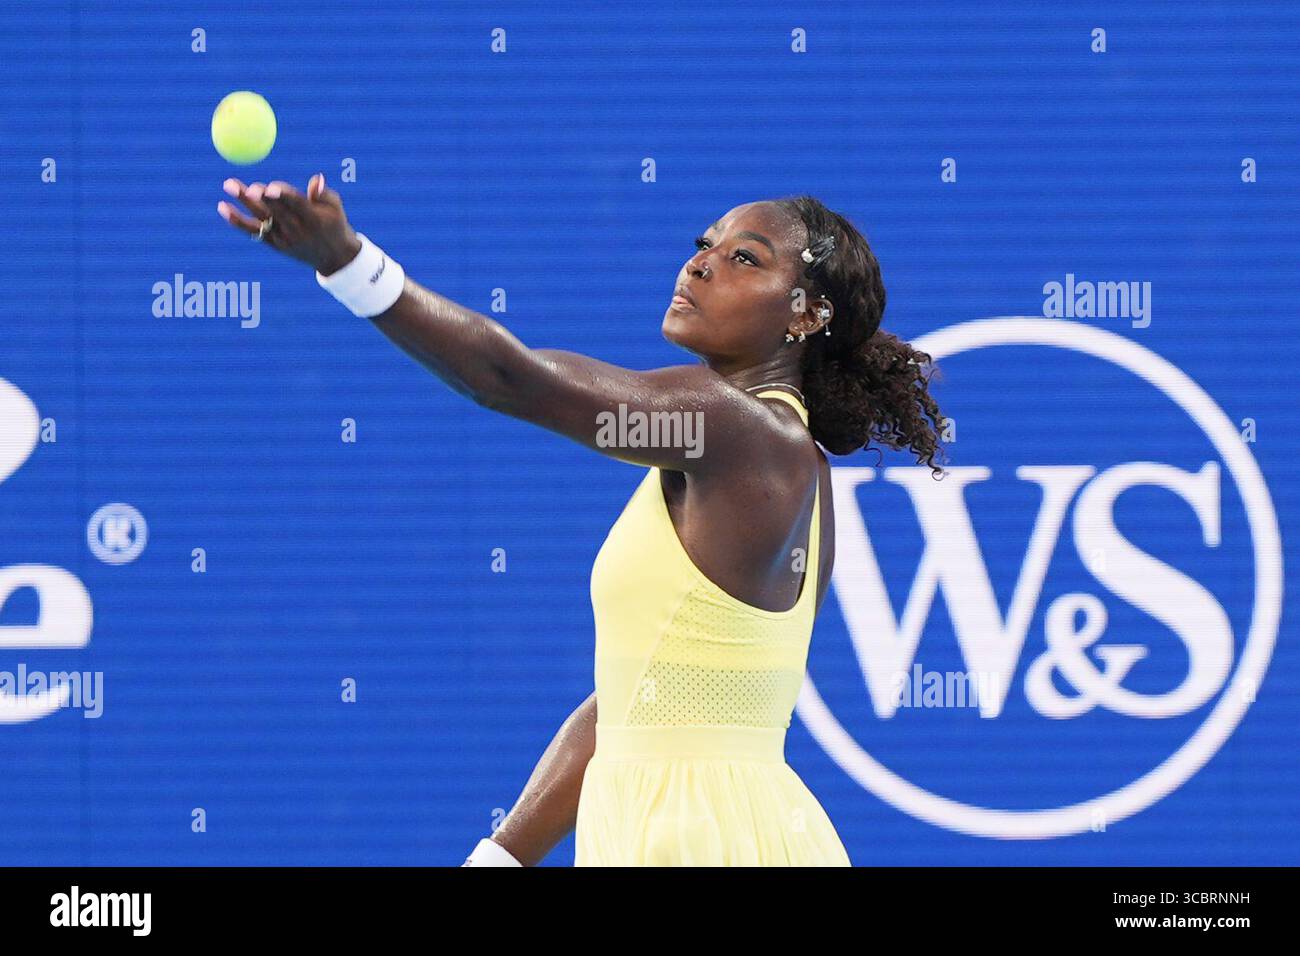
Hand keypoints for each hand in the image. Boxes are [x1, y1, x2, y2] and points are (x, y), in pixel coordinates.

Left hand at [217, 173, 362, 275]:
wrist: (333, 257)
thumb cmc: (334, 224)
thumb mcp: (336, 208)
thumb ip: (324, 194)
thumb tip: (316, 180)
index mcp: (314, 220)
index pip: (296, 205)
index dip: (282, 195)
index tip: (270, 187)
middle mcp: (297, 231)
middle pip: (275, 211)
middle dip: (261, 198)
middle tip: (247, 186)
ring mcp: (283, 239)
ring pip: (260, 219)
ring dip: (243, 203)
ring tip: (229, 185)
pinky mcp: (274, 244)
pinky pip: (253, 231)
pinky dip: (237, 220)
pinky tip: (223, 207)